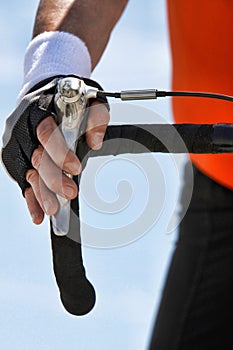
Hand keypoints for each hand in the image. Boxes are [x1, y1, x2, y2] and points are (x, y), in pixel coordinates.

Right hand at [25, 101, 109, 223]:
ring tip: (54, 209)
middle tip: (70, 193)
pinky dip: (31, 198)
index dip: (59, 151)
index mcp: (39, 109)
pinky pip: (22, 180)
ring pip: (28, 172)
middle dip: (52, 178)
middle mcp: (22, 126)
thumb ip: (96, 117)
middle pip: (36, 157)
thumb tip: (95, 143)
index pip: (46, 132)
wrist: (44, 94)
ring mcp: (16, 143)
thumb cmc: (67, 99)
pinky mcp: (14, 157)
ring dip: (41, 193)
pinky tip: (39, 213)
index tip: (75, 168)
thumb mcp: (89, 99)